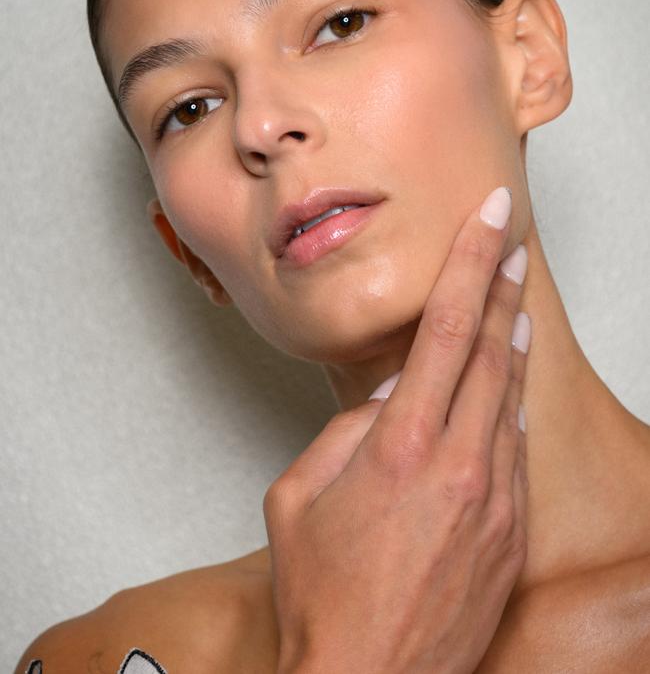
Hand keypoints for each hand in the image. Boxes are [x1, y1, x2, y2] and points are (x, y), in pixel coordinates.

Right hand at [264, 186, 529, 673]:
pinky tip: (504, 392)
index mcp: (401, 445)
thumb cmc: (322, 593)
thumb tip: (392, 391)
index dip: (470, 262)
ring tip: (512, 306)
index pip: (445, 327)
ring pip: (510, 398)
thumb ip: (345, 429)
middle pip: (491, 350)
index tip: (491, 219)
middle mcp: (459, 464)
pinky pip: (515, 451)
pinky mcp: (512, 534)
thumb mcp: (298, 495)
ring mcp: (495, 500)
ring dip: (510, 345)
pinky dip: (508, 409)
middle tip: (511, 246)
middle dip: (502, 288)